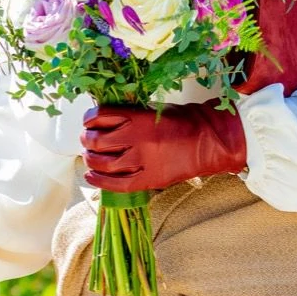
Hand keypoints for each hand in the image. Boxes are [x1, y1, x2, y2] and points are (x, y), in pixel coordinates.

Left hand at [82, 102, 246, 191]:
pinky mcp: (148, 180)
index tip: (88, 121)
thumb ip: (130, 115)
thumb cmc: (183, 122)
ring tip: (91, 157)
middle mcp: (137, 139)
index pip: (100, 116)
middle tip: (88, 140)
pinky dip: (99, 181)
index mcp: (138, 117)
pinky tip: (92, 176)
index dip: (89, 118)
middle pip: (97, 141)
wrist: (209, 142)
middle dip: (87, 140)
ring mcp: (142, 162)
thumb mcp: (154, 110)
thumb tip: (104, 120)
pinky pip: (116, 185)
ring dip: (91, 159)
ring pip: (102, 163)